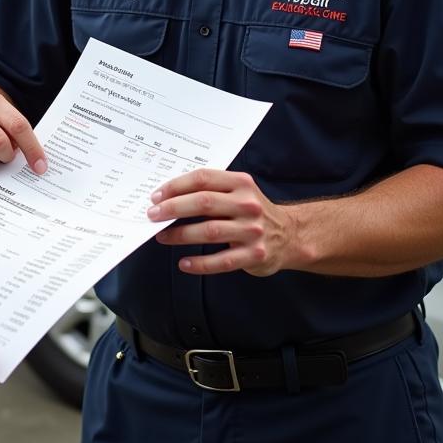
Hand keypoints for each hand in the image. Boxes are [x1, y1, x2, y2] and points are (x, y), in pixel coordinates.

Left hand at [146, 169, 295, 276]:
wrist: (290, 235)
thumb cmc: (252, 211)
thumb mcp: (238, 191)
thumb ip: (210, 190)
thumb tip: (167, 196)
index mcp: (241, 183)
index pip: (203, 179)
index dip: (176, 186)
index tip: (156, 196)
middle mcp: (248, 205)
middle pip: (204, 203)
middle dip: (173, 208)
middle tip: (152, 215)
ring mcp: (252, 231)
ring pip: (209, 231)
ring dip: (180, 235)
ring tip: (162, 236)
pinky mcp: (254, 255)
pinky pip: (221, 261)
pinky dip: (200, 263)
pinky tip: (184, 263)